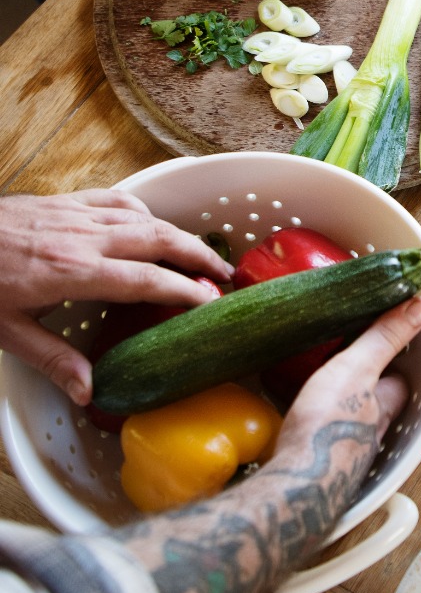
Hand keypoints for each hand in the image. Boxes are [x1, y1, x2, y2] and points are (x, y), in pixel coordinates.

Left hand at [0, 190, 230, 404]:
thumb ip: (52, 359)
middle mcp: (85, 238)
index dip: (184, 289)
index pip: (146, 280)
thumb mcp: (5, 332)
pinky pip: (118, 201)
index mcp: (74, 272)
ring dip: (178, 234)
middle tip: (226, 272)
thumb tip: (89, 392)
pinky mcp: (66, 201)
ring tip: (200, 252)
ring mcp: (77, 215)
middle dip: (199, 255)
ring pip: (145, 218)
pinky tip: (150, 225)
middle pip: (160, 240)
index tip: (212, 300)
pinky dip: (144, 213)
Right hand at [116, 295, 420, 592]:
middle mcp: (372, 434)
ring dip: (339, 410)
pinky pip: (323, 443)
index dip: (391, 359)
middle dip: (365, 387)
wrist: (293, 491)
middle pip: (376, 403)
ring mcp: (346, 456)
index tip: (379, 340)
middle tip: (345, 365)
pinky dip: (316, 430)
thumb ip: (385, 337)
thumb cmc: (328, 428)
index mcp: (387, 406)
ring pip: (350, 425)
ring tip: (320, 392)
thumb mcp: (357, 369)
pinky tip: (300, 427)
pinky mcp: (318, 471)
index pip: (399, 378)